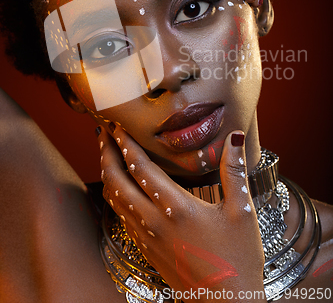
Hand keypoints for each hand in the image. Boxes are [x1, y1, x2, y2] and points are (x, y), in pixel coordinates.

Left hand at [98, 125, 264, 299]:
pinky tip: (117, 189)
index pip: (141, 169)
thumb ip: (234, 171)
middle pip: (117, 181)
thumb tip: (235, 137)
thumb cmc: (237, 258)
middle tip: (103, 134)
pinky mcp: (147, 249)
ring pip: (115, 200)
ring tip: (105, 155)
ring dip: (107, 173)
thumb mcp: (242, 211)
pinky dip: (113, 196)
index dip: (126, 145)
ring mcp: (148, 237)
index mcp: (177, 207)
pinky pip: (121, 217)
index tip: (116, 126)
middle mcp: (156, 221)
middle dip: (107, 154)